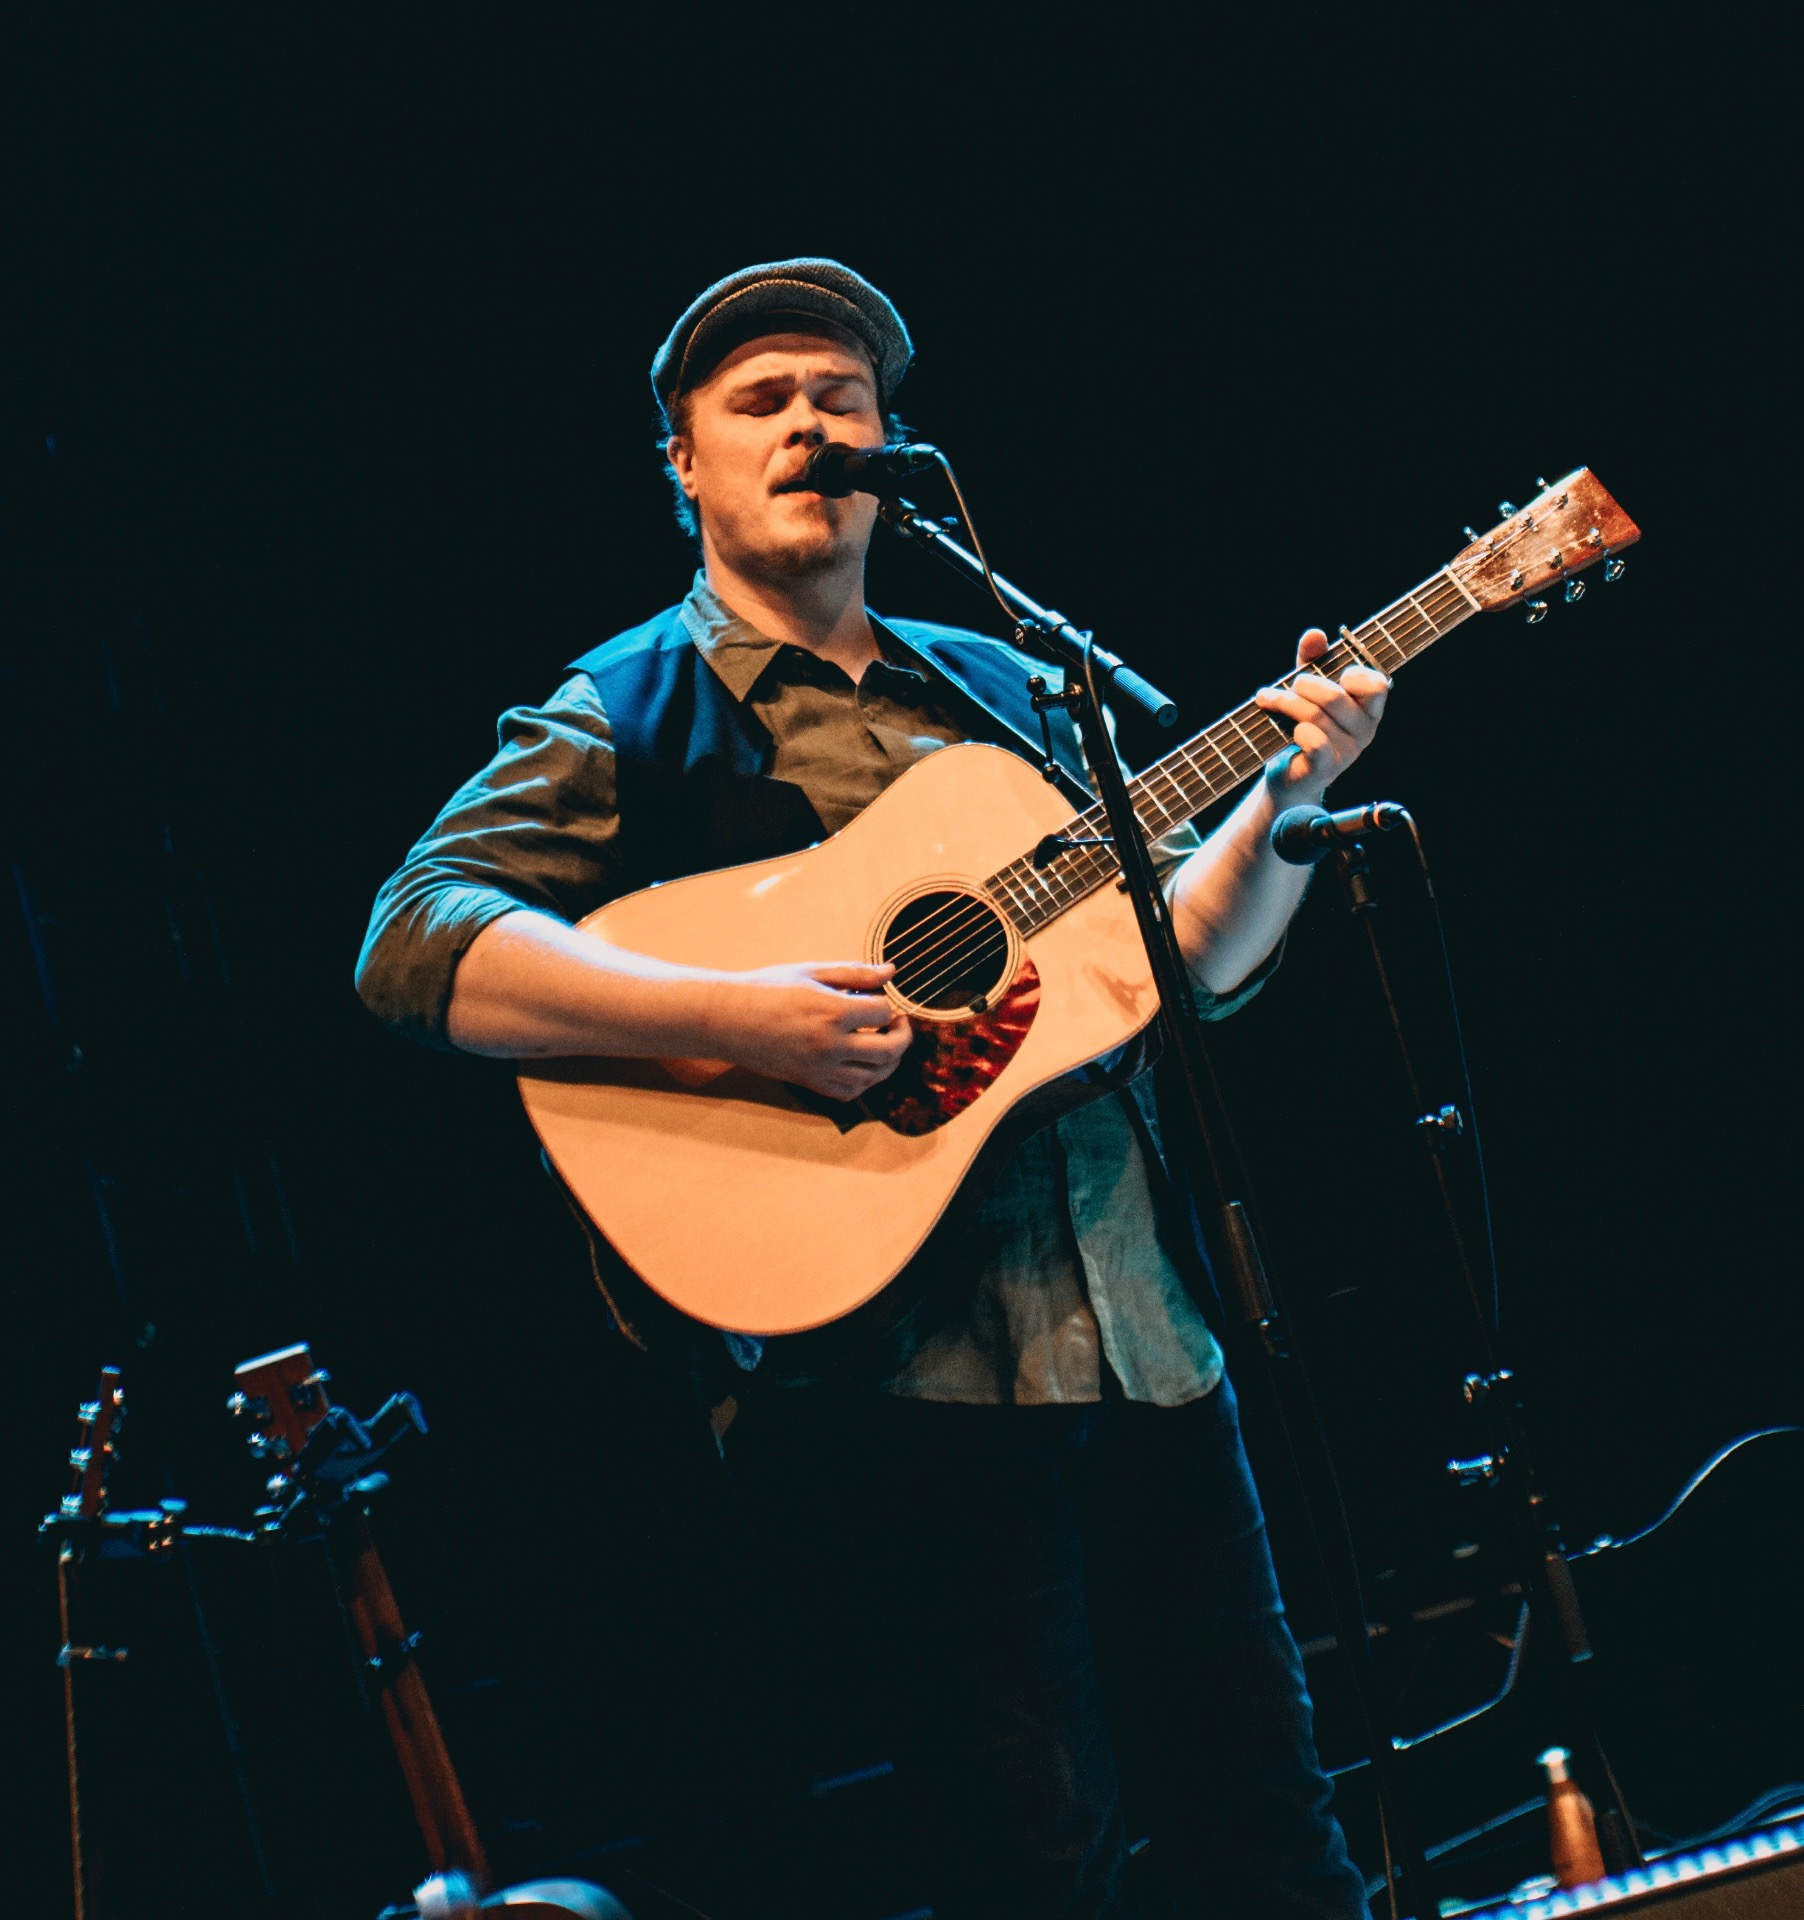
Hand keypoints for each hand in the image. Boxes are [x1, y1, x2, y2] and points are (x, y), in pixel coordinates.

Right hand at [710, 961, 912, 1101]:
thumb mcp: (811, 972)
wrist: (727, 1019)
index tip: (877, 996)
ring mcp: (820, 1068)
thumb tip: (891, 972)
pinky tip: (861, 1063)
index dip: (886, 1002)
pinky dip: (864, 1080)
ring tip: (883, 1042)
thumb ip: (855, 973)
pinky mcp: (809, 1082)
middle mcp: (830, 1045)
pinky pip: (850, 1091)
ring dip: (888, 1060)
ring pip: (875, 1075)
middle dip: (902, 1035)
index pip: (883, 1011)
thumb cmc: (767, 988)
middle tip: (896, 1023)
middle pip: (889, 1050)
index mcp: (832, 1012)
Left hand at [1253, 628, 1389, 801]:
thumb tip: (1315, 634)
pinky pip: (1315, 742)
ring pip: (1315, 717)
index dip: (1352, 674)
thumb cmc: (1301, 724)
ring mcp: (1347, 752)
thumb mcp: (1307, 687)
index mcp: (1369, 709)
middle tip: (1289, 686)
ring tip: (1267, 700)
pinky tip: (1289, 730)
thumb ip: (1313, 660)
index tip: (1333, 676)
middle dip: (1304, 685)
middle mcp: (1365, 731)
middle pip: (1335, 696)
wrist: (1287, 773)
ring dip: (1285, 704)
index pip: (1376, 684)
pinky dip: (1297, 730)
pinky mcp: (1326, 769)